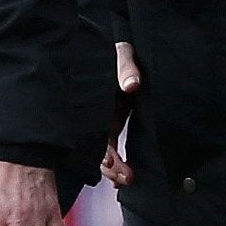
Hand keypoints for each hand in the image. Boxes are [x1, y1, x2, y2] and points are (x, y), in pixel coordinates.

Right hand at [101, 41, 140, 186]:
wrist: (113, 46)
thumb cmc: (114, 50)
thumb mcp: (122, 54)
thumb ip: (126, 67)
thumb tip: (132, 85)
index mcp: (96, 103)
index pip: (94, 133)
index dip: (102, 151)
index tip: (111, 163)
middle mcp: (98, 115)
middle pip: (98, 148)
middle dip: (109, 166)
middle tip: (125, 176)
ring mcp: (105, 120)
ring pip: (104, 152)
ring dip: (115, 168)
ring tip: (128, 178)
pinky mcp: (113, 121)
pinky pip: (112, 147)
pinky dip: (118, 162)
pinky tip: (126, 174)